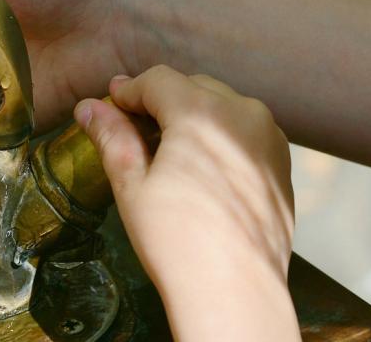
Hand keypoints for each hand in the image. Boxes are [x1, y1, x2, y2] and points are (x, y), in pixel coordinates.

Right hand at [74, 65, 299, 340]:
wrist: (234, 290)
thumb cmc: (177, 239)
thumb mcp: (132, 184)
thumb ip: (112, 137)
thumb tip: (88, 107)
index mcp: (202, 113)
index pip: (158, 81)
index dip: (129, 90)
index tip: (110, 103)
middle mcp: (243, 114)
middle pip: (192, 87)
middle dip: (159, 99)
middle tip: (130, 122)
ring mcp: (269, 138)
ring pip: (222, 105)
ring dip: (191, 114)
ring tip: (164, 145)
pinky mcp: (282, 163)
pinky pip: (245, 130)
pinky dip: (218, 134)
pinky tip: (199, 164)